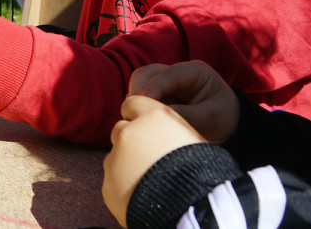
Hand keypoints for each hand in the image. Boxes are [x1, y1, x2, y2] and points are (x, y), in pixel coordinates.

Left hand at [102, 94, 207, 226]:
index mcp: (154, 117)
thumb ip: (167, 129)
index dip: (138, 115)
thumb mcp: (191, 139)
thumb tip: (158, 131)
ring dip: (127, 163)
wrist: (193, 207)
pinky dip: (124, 184)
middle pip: (121, 129)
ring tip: (149, 179)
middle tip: (149, 157)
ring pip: (116, 155)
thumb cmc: (201, 172)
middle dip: (131, 140)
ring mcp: (115, 158)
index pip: (132, 103)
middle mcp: (129, 132)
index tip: (145, 127)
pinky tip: (142, 193)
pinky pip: (114, 180)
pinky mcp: (108, 183)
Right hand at [127, 61, 239, 142]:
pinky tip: (143, 118)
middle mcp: (177, 72)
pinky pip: (141, 94)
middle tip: (137, 115)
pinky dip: (138, 105)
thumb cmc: (224, 119)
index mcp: (195, 71)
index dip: (152, 89)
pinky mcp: (159, 93)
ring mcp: (166, 82)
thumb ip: (188, 115)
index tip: (143, 107)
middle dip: (139, 92)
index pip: (167, 75)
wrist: (229, 126)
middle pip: (147, 74)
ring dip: (136, 99)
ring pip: (139, 82)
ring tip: (140, 118)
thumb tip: (160, 115)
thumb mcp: (212, 118)